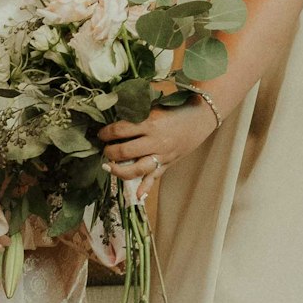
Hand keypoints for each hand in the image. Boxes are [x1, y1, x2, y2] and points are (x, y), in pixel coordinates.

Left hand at [99, 101, 217, 201]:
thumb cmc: (176, 109)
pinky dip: (145, 187)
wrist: (201, 119)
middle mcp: (155, 141)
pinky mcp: (167, 164)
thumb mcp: (155, 106)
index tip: (101, 134)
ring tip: (109, 167)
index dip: (106, 132)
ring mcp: (162, 155)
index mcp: (150, 123)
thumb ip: (137, 113)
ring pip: (136, 169)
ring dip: (119, 170)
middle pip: (125, 151)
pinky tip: (136, 195)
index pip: (120, 130)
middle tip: (105, 149)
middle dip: (110, 151)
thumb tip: (114, 115)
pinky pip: (154, 177)